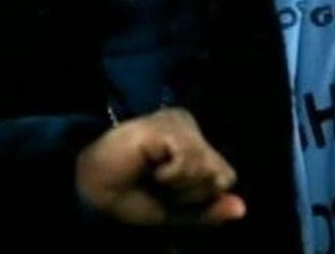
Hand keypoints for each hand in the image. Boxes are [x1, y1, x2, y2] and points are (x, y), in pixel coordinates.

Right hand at [75, 107, 245, 225]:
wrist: (92, 196)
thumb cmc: (132, 199)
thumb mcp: (176, 212)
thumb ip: (208, 210)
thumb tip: (241, 209)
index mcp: (195, 141)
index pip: (226, 176)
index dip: (200, 197)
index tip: (169, 193)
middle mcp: (190, 126)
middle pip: (221, 174)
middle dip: (192, 193)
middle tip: (159, 184)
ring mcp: (179, 123)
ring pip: (208, 168)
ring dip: (179, 185)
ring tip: (153, 175)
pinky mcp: (168, 125)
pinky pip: (190, 160)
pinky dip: (171, 175)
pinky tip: (151, 165)